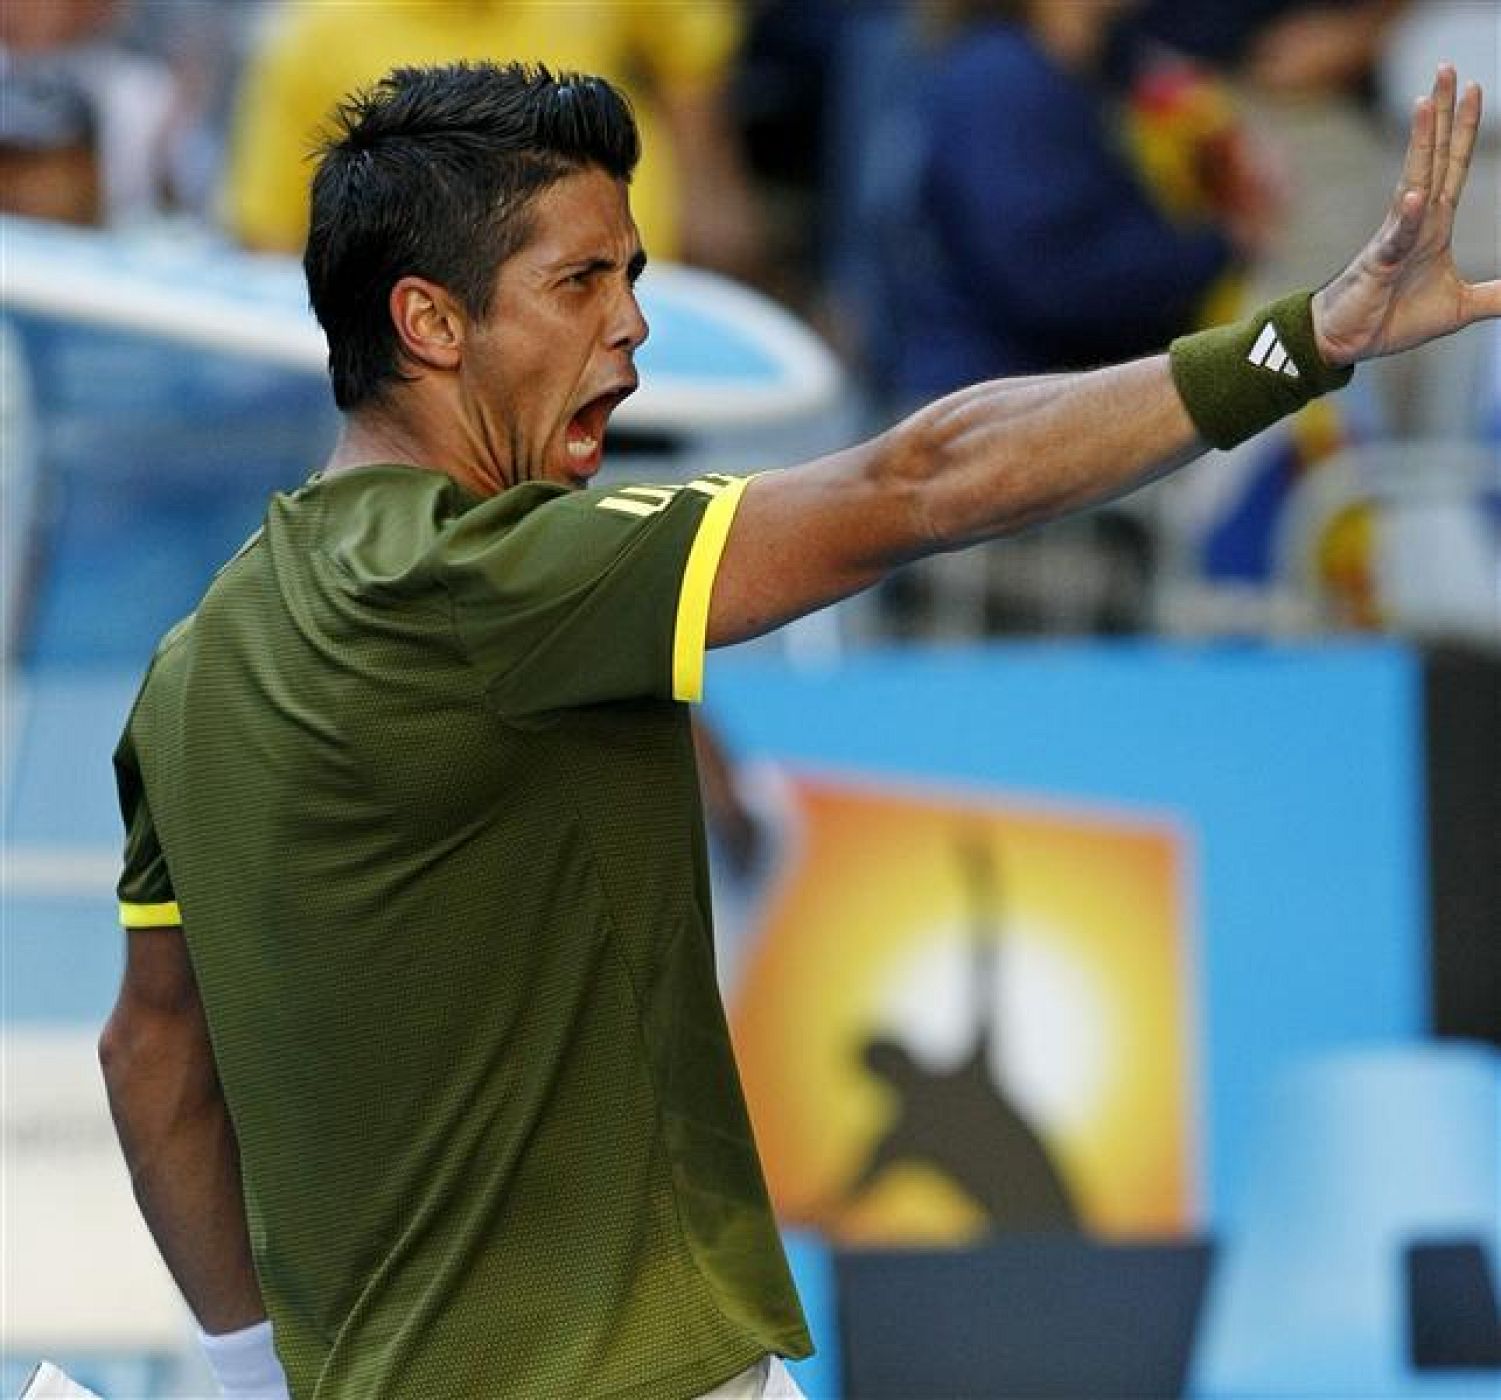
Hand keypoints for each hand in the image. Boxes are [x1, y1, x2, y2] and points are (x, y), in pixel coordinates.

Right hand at [1312, 66, 1500, 366]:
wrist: (1345, 344)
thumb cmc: (1391, 320)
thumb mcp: (1459, 307)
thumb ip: (1495, 295)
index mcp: (1434, 227)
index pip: (1453, 168)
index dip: (1464, 129)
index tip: (1475, 89)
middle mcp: (1413, 222)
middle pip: (1433, 159)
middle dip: (1442, 115)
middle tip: (1447, 69)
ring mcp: (1394, 240)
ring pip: (1412, 183)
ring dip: (1419, 144)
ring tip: (1424, 103)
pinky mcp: (1377, 267)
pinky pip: (1395, 240)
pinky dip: (1404, 219)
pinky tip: (1413, 196)